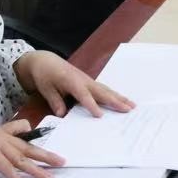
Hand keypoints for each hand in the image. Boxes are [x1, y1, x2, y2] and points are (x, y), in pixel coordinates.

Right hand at [0, 119, 64, 177]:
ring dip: (36, 170)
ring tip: (48, 177)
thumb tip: (9, 166)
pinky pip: (7, 168)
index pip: (22, 128)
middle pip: (28, 146)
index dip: (34, 136)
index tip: (47, 144)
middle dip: (46, 155)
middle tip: (61, 162)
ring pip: (21, 158)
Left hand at [14, 50, 133, 118]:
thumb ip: (54, 101)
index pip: (83, 95)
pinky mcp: (89, 82)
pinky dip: (114, 95)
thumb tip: (62, 114)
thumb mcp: (45, 88)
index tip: (100, 116)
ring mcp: (88, 80)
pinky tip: (123, 101)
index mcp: (71, 80)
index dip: (92, 105)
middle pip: (101, 91)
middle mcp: (83, 80)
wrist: (46, 61)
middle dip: (115, 101)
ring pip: (106, 90)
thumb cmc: (45, 75)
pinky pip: (104, 90)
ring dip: (119, 98)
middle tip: (128, 110)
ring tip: (132, 106)